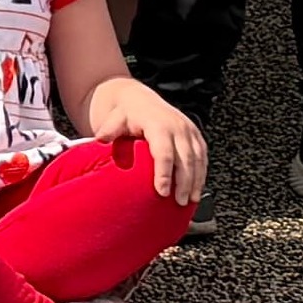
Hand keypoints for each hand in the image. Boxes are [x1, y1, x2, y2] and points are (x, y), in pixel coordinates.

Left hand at [96, 77, 207, 210]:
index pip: (164, 152)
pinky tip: (197, 188)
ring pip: (197, 158)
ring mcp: (189, 130)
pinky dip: (201, 173)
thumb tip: (100, 140)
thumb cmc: (126, 114)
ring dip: (196, 180)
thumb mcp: (114, 119)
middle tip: (179, 202)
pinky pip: (202, 156)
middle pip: (185, 158)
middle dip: (184, 182)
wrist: (139, 101)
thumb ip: (109, 130)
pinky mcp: (195, 135)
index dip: (164, 173)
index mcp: (158, 124)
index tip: (162, 192)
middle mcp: (177, 126)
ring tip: (190, 200)